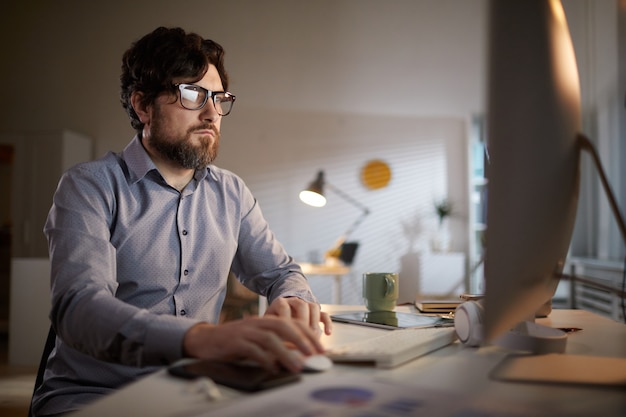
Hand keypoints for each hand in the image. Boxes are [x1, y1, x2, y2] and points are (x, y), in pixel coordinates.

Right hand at [182, 315, 323, 372]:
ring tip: (297, 366)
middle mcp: (258, 323)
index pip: (293, 323)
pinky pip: (253, 350)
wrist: (207, 339)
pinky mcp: (235, 342)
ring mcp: (246, 332)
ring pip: (270, 339)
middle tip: (313, 354)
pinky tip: (272, 368)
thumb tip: (300, 354)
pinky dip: (264, 359)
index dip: (308, 334)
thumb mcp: (259, 339)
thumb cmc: (237, 341)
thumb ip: (278, 344)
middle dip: (301, 340)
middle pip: (284, 326)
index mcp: (266, 321)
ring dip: (286, 352)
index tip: (321, 347)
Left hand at [264, 297, 332, 335]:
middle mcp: (294, 300)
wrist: (283, 306)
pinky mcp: (316, 312)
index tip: (286, 338)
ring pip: (314, 308)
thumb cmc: (274, 319)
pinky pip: (324, 314)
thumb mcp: (268, 321)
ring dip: (314, 323)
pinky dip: (327, 323)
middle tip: (302, 338)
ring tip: (312, 338)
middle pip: (301, 305)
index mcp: (280, 302)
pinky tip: (328, 333)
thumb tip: (273, 346)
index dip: (286, 322)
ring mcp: (307, 304)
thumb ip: (269, 329)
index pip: (284, 308)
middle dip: (303, 321)